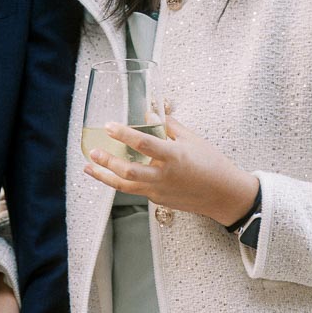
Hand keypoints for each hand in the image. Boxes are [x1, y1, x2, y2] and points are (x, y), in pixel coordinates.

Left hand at [84, 118, 259, 227]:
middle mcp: (163, 176)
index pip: (143, 143)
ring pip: (125, 186)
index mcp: (174, 157)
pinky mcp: (157, 200)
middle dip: (107, 162)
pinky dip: (121, 181)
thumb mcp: (192, 139)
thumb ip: (169, 126)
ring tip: (89, 168)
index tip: (109, 126)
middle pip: (128, 171)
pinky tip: (111, 173)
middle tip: (93, 152)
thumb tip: (151, 112)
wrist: (222, 194)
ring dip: (104, 177)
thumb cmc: (211, 163)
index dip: (124, 134)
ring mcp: (158, 191)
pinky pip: (136, 189)